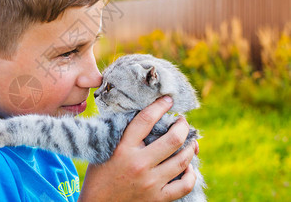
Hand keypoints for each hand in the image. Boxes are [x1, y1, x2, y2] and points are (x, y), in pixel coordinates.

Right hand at [79, 96, 196, 201]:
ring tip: (190, 141)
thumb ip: (123, 135)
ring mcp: (150, 183)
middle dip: (183, 126)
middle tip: (183, 122)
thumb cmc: (100, 175)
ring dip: (190, 147)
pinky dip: (190, 173)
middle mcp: (139, 164)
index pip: (146, 120)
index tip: (168, 99)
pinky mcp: (157, 198)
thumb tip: (145, 116)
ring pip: (182, 160)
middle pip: (172, 139)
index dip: (160, 106)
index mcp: (123, 149)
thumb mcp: (105, 150)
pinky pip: (184, 185)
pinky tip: (188, 167)